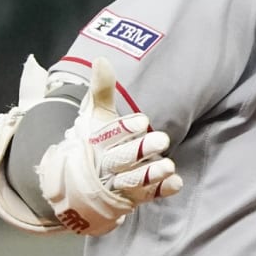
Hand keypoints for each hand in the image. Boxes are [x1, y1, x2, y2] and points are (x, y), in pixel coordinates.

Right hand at [38, 57, 181, 235]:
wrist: (79, 182)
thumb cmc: (92, 141)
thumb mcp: (95, 115)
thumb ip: (101, 90)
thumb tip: (101, 59)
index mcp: (96, 142)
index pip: (110, 135)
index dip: (125, 128)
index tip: (142, 120)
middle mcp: (106, 164)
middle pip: (123, 158)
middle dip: (141, 150)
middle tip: (162, 139)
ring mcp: (118, 183)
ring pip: (134, 180)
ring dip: (151, 174)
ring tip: (169, 165)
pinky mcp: (132, 196)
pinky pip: (147, 195)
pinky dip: (160, 191)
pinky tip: (176, 183)